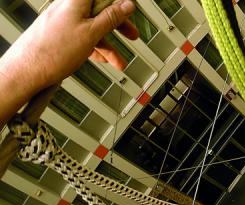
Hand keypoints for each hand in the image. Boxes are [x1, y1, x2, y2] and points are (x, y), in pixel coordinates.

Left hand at [2, 0, 138, 90]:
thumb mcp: (91, 34)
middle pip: (98, 11)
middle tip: (130, 33)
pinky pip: (79, 36)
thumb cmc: (52, 52)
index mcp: (75, 1)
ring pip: (90, 27)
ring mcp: (60, 21)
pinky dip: (91, 46)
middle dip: (116, 25)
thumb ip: (111, 18)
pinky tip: (99, 58)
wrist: (26, 71)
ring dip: (106, 43)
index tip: (128, 11)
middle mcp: (66, 7)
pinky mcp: (56, 34)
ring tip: (118, 60)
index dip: (117, 4)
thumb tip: (126, 6)